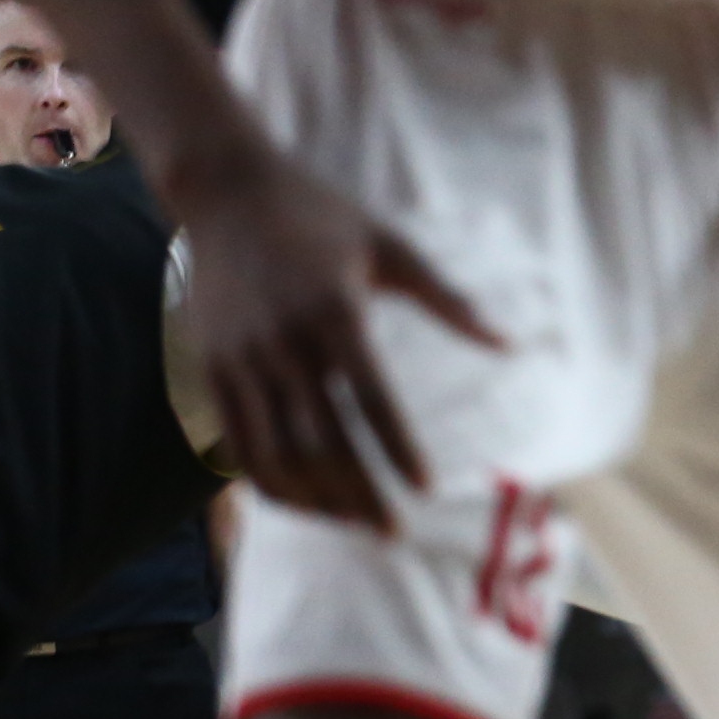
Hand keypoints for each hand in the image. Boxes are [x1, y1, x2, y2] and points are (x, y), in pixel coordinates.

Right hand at [173, 137, 497, 532]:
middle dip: (358, 492)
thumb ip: (449, 299)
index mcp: (334, 312)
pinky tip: (301, 502)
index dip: (398, 449)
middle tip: (392, 532)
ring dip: (314, 496)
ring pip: (276, 449)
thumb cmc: (321, 215)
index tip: (423, 489)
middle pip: (324, 439)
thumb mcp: (392, 247)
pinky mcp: (211, 365)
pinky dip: (267, 478)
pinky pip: (237, 439)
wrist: (226, 187)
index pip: (372, 398)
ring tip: (351, 524)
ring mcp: (242, 356)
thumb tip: (508, 343)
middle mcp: (284, 340)